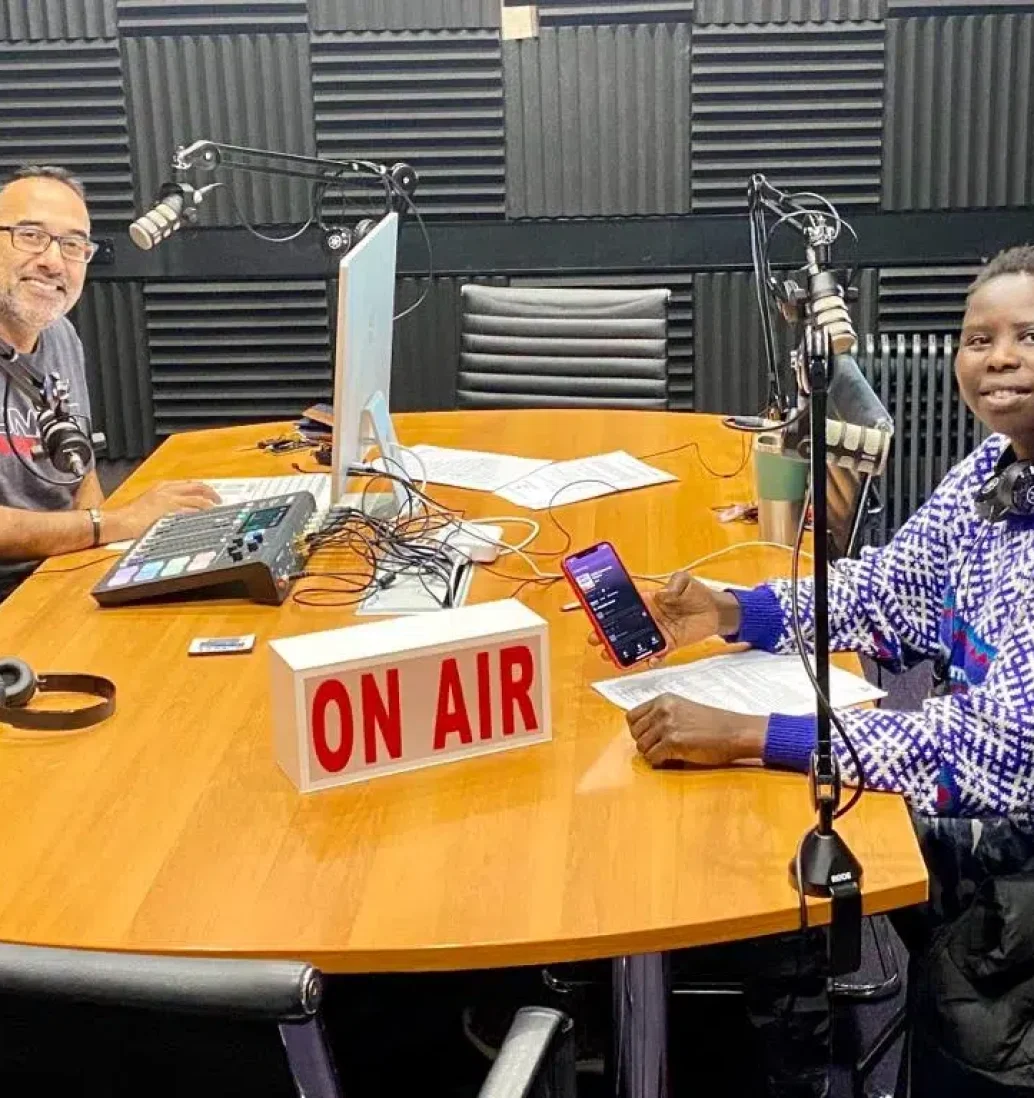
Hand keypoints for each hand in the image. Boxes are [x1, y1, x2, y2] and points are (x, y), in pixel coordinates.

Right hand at [102, 481, 220, 542]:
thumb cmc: (131, 516)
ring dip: (210, 508)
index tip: (211, 495)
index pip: (190, 484)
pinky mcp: (170, 513)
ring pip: (198, 501)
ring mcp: (170, 502)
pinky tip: (208, 522)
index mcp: (163, 486)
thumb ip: (167, 501)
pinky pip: (192, 514)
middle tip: (219, 502)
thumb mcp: (150, 501)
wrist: (119, 522)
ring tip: (217, 514)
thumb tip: (183, 508)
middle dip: (212, 494)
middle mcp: (168, 491)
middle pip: (198, 488)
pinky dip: (202, 517)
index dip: (204, 489)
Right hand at [588, 571, 741, 664]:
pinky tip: (644, 661)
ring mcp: (657, 632)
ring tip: (610, 656)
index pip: (624, 604)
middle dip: (607, 633)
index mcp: (648, 599)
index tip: (596, 614)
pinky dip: (648, 659)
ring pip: (634, 642)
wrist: (717, 611)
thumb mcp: (685, 581)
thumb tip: (662, 595)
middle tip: (595, 639)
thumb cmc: (699, 593)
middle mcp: (649, 617)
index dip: (609, 609)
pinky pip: (655, 653)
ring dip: (621, 650)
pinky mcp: (669, 644)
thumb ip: (674, 584)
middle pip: (623, 626)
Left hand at [627, 694, 766, 767]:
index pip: (632, 716)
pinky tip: (674, 760)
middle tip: (661, 749)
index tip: (650, 738)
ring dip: (653, 754)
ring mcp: (667, 725)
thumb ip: (664, 716)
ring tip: (669, 754)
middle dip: (645, 744)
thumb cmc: (714, 724)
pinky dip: (660, 763)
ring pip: (642, 747)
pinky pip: (653, 758)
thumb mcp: (684, 710)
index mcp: (664, 699)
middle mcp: (662, 709)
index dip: (639, 731)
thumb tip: (644, 732)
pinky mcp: (673, 741)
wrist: (736, 732)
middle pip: (635, 733)